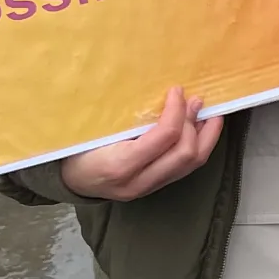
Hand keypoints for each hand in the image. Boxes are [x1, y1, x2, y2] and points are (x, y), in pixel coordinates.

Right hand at [61, 87, 223, 200]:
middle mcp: (138, 182)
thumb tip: (162, 91)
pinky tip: (200, 129)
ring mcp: (148, 188)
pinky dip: (198, 146)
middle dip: (195, 123)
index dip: (177, 110)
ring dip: (206, 136)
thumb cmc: (78, 149)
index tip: (177, 90)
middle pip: (186, 154)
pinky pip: (186, 168)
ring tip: (209, 113)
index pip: (164, 136)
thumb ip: (126, 116)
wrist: (69, 181)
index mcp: (120, 165)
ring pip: (192, 165)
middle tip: (196, 100)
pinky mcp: (155, 188)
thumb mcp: (94, 130)